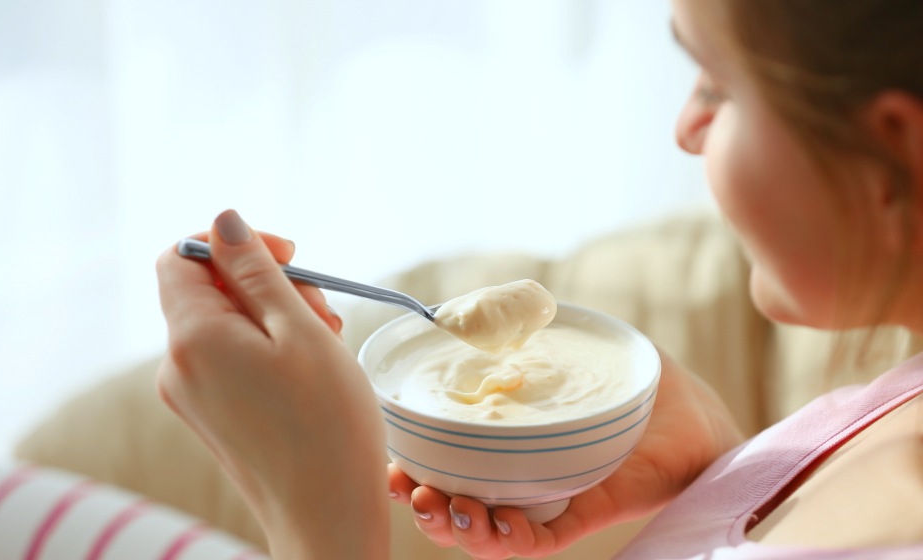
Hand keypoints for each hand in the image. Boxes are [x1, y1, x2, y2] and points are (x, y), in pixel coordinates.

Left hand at [156, 210, 388, 559]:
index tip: (287, 254)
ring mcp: (190, 396)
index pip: (180, 255)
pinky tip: (309, 371)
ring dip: (275, 317)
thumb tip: (222, 220)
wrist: (326, 516)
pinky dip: (268, 350)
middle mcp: (177, 365)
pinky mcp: (210, 416)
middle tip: (323, 312)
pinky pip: (229, 359)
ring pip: (225, 324)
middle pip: (208, 289)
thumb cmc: (326, 424)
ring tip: (325, 345)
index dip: (230, 241)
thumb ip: (255, 271)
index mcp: (192, 337)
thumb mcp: (298, 330)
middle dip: (267, 284)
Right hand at [389, 350, 743, 558]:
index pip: (451, 464)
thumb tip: (469, 307)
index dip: (415, 467)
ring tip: (439, 506)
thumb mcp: (574, 348)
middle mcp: (523, 480)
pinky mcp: (585, 514)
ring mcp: (552, 501)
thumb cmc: (636, 384)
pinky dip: (507, 538)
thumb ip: (527, 330)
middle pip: (459, 503)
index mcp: (511, 446)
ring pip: (489, 531)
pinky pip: (540, 540)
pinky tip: (489, 524)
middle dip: (423, 502)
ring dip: (454, 526)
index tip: (392, 459)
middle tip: (407, 487)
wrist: (697, 415)